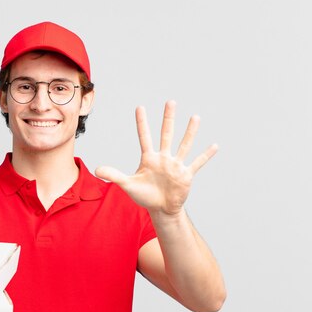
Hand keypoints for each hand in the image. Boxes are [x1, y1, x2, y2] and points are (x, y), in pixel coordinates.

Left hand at [95, 101, 216, 217]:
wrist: (161, 209)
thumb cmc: (144, 196)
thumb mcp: (127, 185)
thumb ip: (114, 175)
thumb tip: (96, 169)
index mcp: (149, 158)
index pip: (144, 137)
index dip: (142, 123)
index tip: (140, 107)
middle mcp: (163, 158)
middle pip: (166, 134)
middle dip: (168, 119)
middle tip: (170, 101)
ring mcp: (176, 165)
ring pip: (184, 145)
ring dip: (190, 132)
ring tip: (196, 117)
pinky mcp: (186, 175)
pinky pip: (197, 163)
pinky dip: (206, 155)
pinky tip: (214, 145)